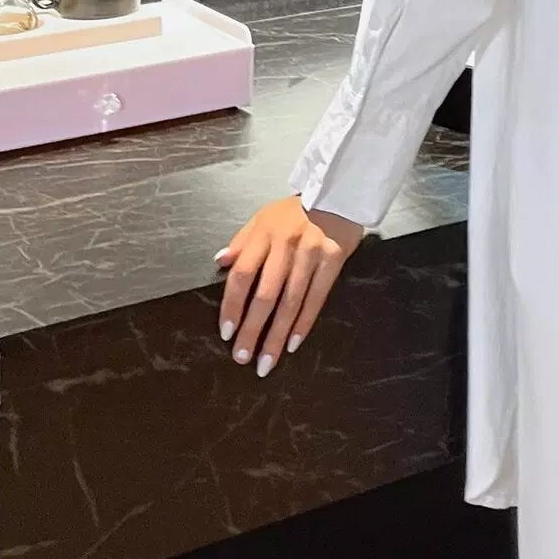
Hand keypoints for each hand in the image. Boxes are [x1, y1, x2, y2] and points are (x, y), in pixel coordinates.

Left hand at [216, 197, 363, 375]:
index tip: (226, 332)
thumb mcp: (262, 217)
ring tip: (266, 362)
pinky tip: (293, 344)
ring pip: (290, 303)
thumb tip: (220, 262)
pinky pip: (316, 299)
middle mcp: (286, 245)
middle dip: (252, 330)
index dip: (232, 306)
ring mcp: (311, 253)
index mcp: (264, 234)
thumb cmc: (296, 211)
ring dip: (277, 336)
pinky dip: (303, 324)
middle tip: (242, 357)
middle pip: (265, 295)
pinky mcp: (333, 261)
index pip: (242, 275)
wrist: (338, 196)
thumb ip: (242, 242)